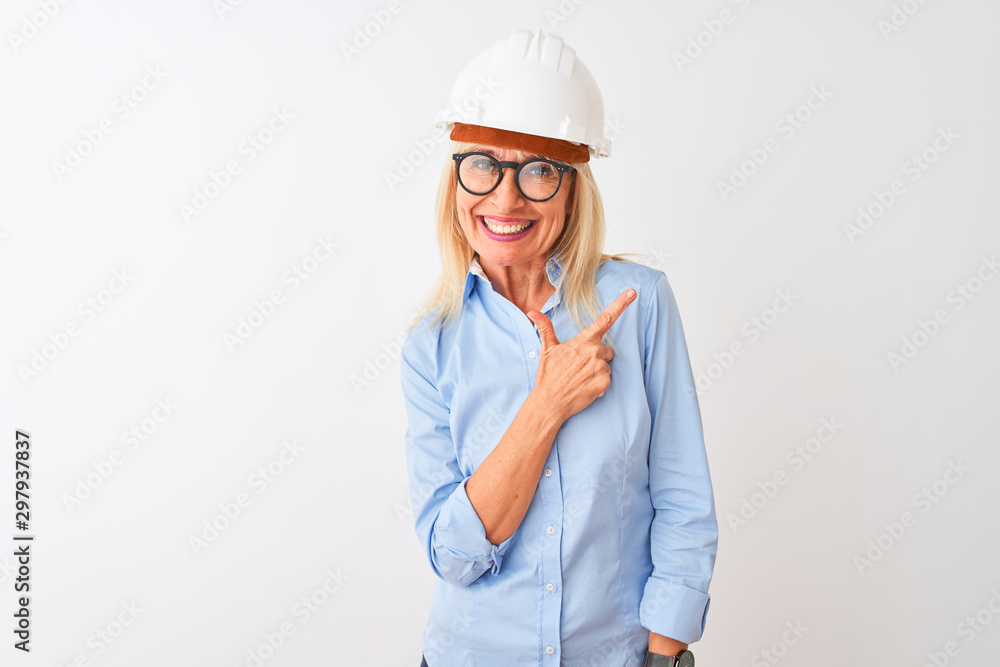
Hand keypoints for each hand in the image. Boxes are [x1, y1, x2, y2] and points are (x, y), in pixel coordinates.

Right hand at [525, 288, 636, 423]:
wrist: (549, 402)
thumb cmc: (548, 375)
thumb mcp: (547, 349)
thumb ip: (545, 328)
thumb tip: (532, 312)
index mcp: (583, 340)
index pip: (605, 319)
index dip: (621, 304)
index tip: (633, 292)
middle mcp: (594, 352)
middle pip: (606, 350)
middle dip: (597, 357)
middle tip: (579, 366)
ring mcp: (600, 368)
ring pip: (607, 365)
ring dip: (597, 371)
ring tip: (580, 378)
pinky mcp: (604, 383)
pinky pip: (607, 380)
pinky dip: (598, 384)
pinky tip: (585, 387)